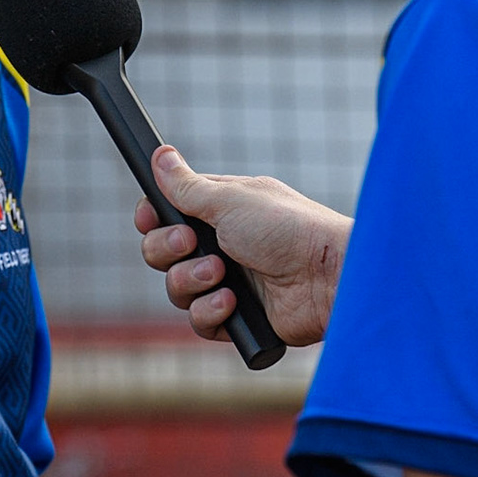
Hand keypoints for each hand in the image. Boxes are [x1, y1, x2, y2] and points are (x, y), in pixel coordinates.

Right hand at [133, 146, 349, 346]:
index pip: (168, 212)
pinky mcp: (237, 317)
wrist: (327, 277)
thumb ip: (187, 186)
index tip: (150, 217)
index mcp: (220, 209)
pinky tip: (233, 302)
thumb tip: (160, 156)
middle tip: (191, 242)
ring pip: (176, 288)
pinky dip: (210, 311)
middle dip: (168, 249)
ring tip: (222, 273)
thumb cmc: (287, 228)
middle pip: (162, 251)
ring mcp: (229, 281)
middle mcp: (222, 244)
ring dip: (191, 280)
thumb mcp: (230, 200)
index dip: (153, 218)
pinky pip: (199, 320)